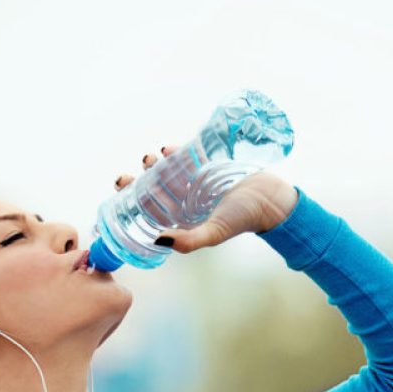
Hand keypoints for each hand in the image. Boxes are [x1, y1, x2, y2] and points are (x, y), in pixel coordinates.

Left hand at [114, 145, 299, 252]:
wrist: (271, 199)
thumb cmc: (242, 219)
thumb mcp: (213, 233)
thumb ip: (188, 241)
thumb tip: (159, 241)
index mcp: (183, 219)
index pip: (152, 211)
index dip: (134, 202)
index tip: (122, 190)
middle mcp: (187, 202)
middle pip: (155, 190)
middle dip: (139, 181)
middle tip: (127, 175)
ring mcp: (196, 183)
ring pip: (168, 172)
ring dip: (156, 165)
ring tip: (150, 157)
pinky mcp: (208, 167)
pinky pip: (187, 157)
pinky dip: (176, 153)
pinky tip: (168, 150)